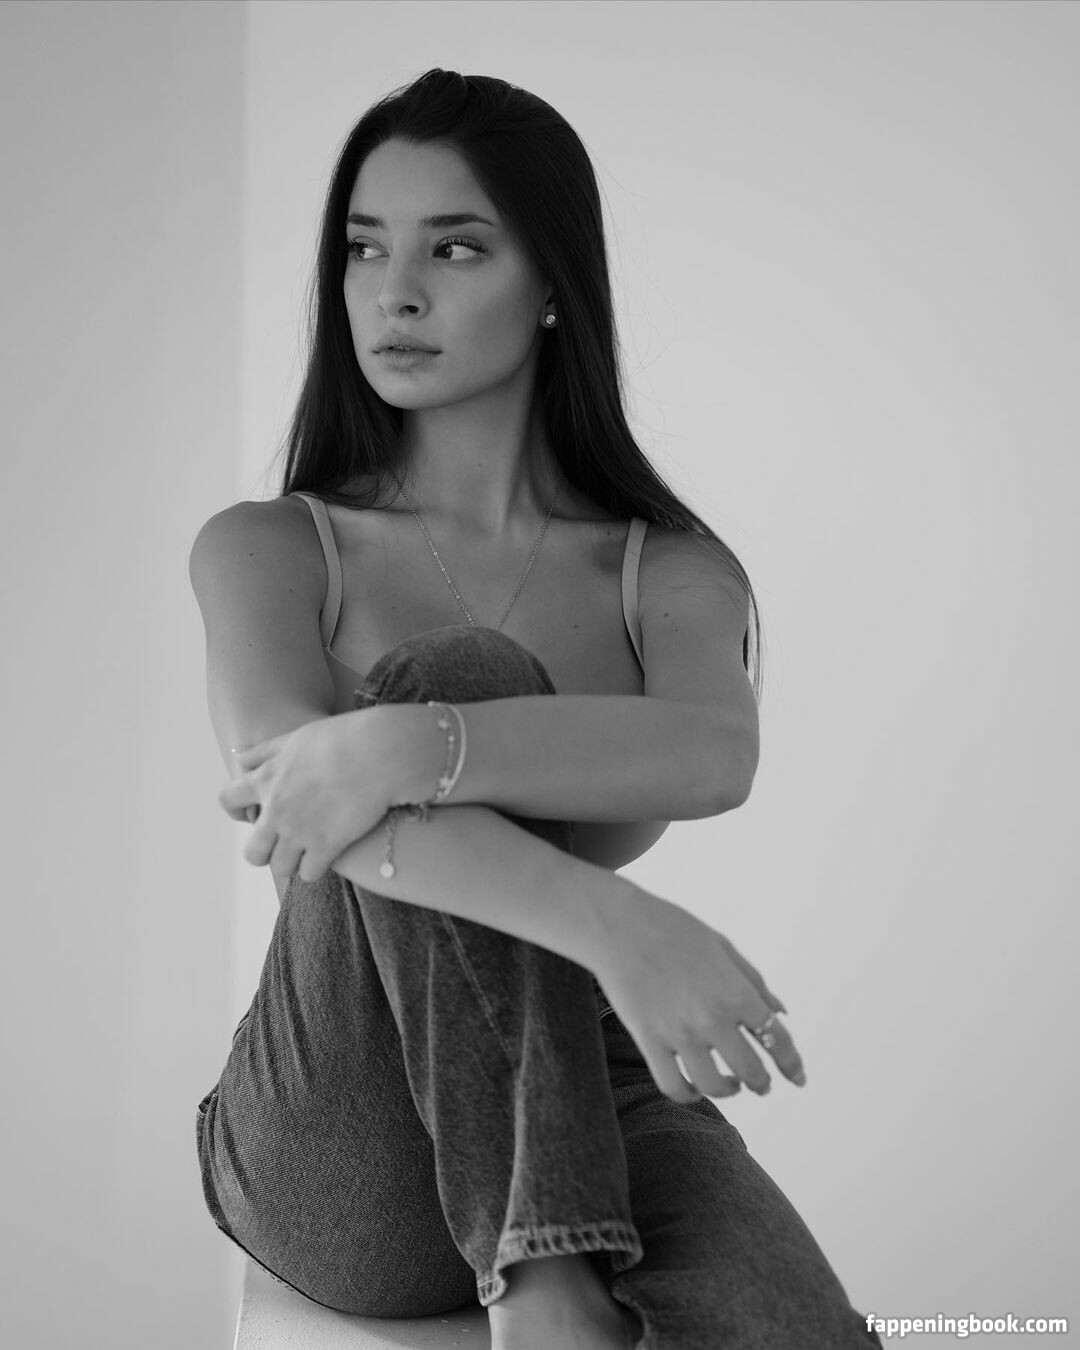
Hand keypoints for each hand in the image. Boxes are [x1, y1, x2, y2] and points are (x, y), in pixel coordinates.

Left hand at [218, 710, 393, 886]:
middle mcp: (276, 810)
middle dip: (265, 852)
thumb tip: (237, 759)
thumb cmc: (342, 738)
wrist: (379, 751)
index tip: (252, 812)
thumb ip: (265, 751)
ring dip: (293, 862)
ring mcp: (299, 831)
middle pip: (252, 853)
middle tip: (284, 843)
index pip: (227, 801)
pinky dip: (317, 868)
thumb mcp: (296, 737)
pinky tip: (329, 855)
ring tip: (310, 850)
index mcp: (266, 779)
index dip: (236, 810)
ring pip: (280, 868)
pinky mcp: (326, 846)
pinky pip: (309, 874)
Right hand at [590, 887, 804, 1103]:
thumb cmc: (673, 929)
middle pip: (751, 1071)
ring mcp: (679, 1033)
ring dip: (728, 1090)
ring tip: (729, 1083)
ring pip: (713, 1086)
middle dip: (762, 1083)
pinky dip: (688, 1094)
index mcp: (735, 991)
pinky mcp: (648, 1041)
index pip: (776, 1039)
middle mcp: (711, 1018)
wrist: (618, 925)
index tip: (797, 1078)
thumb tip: (780, 1013)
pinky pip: (673, 1085)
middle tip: (762, 1085)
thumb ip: (754, 983)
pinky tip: (693, 1086)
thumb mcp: (723, 947)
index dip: (791, 1064)